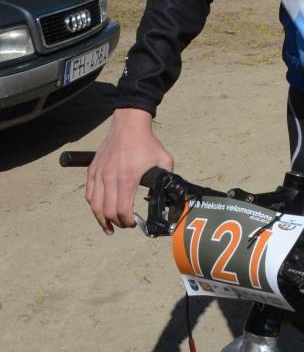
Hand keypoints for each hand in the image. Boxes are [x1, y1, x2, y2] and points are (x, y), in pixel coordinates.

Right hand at [85, 109, 173, 233]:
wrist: (129, 124)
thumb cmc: (147, 142)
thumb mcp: (164, 160)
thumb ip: (166, 179)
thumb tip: (166, 195)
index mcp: (128, 178)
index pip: (123, 210)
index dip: (128, 222)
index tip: (134, 223)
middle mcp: (110, 178)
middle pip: (108, 211)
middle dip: (117, 223)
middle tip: (125, 224)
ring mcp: (99, 174)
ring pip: (95, 206)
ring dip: (102, 219)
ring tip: (109, 226)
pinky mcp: (93, 170)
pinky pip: (89, 194)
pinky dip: (93, 205)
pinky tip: (99, 210)